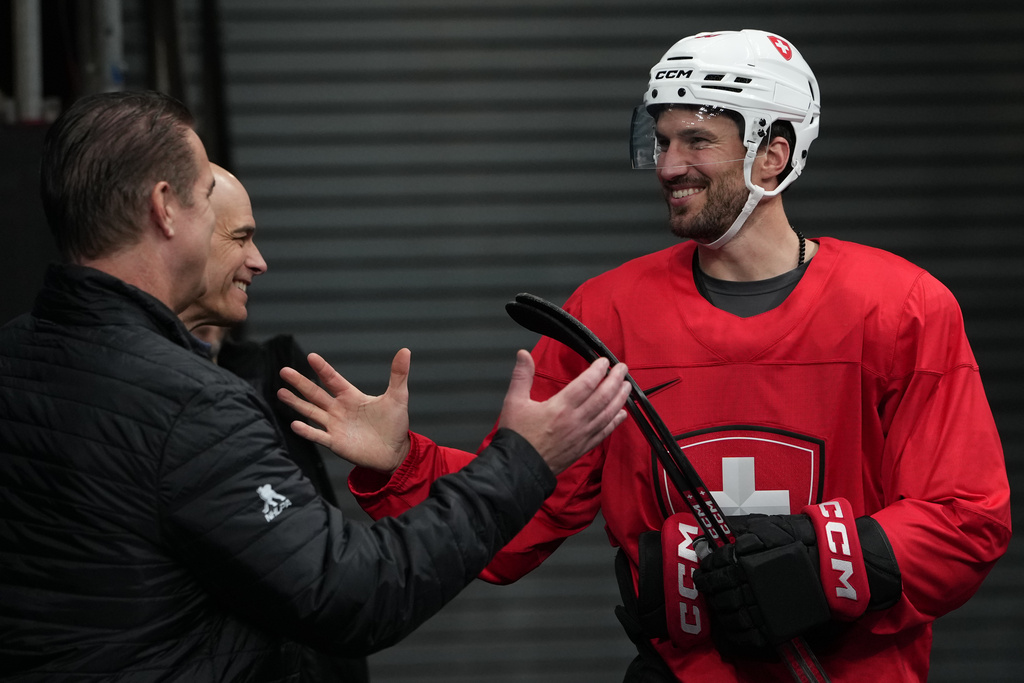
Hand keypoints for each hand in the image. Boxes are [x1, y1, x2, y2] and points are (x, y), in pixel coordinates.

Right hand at [278, 349, 411, 472]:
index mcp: (351, 396)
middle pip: (315, 393)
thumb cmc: (394, 424)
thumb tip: (405, 350)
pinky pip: (318, 436)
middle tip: (284, 371)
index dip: (322, 369)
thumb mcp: (398, 397)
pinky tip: (295, 424)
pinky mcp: (335, 442)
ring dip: (296, 403)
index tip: (311, 356)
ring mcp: (335, 426)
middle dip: (300, 383)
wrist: (394, 452)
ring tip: (280, 392)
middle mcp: (339, 409)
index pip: (333, 379)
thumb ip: (398, 375)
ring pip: (311, 412)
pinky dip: (307, 431)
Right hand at [497, 350, 629, 474]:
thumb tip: (524, 354)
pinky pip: (604, 432)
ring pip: (607, 414)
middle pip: (602, 397)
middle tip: (622, 368)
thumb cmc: (517, 436)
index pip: (586, 384)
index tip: (604, 361)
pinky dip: (615, 422)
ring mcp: (582, 435)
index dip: (598, 370)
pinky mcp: (583, 447)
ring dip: (619, 398)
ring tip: (627, 386)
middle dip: (615, 380)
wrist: (519, 468)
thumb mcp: (514, 402)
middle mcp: (575, 420)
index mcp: (560, 407)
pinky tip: (622, 414)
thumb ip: (522, 376)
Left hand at [693, 499, 892, 651]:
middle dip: (709, 586)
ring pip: (730, 611)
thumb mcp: (767, 525)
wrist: (837, 563)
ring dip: (719, 608)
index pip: (715, 564)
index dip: (706, 566)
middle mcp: (749, 582)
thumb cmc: (803, 538)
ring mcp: (762, 606)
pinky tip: (730, 628)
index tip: (703, 567)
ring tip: (717, 604)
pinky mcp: (775, 626)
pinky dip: (735, 633)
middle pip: (718, 588)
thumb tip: (711, 537)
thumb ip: (739, 531)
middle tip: (705, 585)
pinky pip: (747, 635)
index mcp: (745, 556)